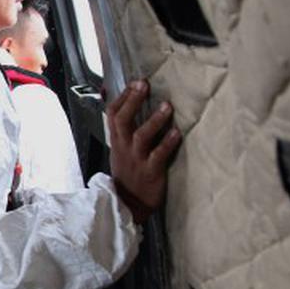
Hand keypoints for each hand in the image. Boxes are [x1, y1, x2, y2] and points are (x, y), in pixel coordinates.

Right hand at [107, 79, 180, 223]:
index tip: (134, 82)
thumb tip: (127, 106)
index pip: (112, 114)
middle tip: (144, 84)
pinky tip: (177, 133)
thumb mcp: (119, 152)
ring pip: (141, 136)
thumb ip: (123, 131)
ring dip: (154, 120)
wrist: (128, 206)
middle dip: (132, 100)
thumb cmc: (128, 176)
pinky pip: (158, 155)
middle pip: (123, 120)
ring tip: (167, 106)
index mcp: (117, 141)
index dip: (122, 97)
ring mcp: (136, 159)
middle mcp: (124, 148)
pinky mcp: (150, 172)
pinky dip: (168, 143)